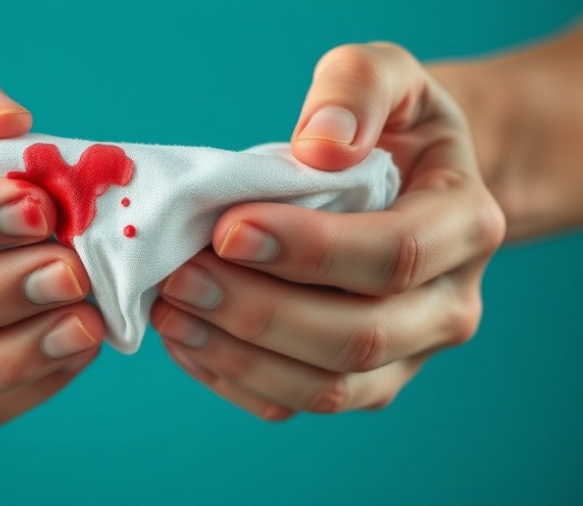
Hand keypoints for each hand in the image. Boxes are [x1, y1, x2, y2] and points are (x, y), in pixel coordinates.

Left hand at [152, 43, 505, 419]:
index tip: (228, 229)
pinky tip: (186, 338)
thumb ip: (358, 88)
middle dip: (259, 313)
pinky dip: (233, 380)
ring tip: (170, 310)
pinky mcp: (358, 381)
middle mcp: (447, 307)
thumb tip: (320, 145)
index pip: (396, 256)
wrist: (401, 181)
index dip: (310, 250)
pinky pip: (295, 403)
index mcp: (464, 226)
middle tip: (180, 277)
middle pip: (358, 337)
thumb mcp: (385, 78)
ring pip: (326, 389)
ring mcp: (405, 355)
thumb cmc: (386, 127)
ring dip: (237, 357)